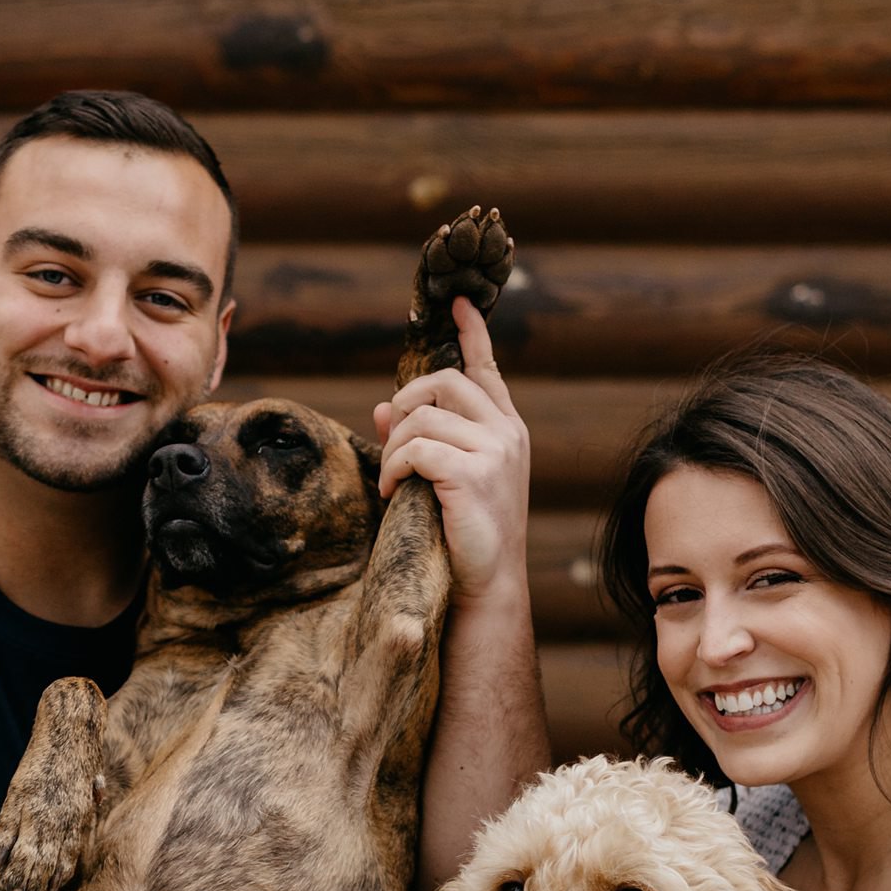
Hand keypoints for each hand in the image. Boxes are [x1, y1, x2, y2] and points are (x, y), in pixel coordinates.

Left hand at [375, 298, 530, 608]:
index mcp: (507, 430)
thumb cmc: (467, 537)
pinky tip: (391, 491)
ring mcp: (495, 451)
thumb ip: (422, 440)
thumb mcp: (448, 480)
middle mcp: (507, 433)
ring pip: (422, 418)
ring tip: (391, 480)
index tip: (458, 303)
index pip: (488, 369)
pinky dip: (393, 467)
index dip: (472, 334)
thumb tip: (383, 406)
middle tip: (392, 440)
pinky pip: (414, 448)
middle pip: (444, 382)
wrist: (488, 587)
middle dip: (407, 402)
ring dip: (393, 447)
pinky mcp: (473, 474)